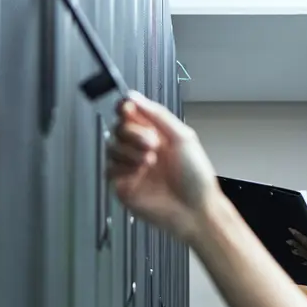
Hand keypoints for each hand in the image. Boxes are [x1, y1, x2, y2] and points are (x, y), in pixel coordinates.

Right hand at [106, 93, 220, 242]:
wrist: (195, 209)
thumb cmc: (196, 179)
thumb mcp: (183, 137)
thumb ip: (158, 114)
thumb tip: (134, 97)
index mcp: (157, 135)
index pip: (131, 114)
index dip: (125, 108)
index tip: (127, 108)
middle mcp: (142, 149)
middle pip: (119, 127)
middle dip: (133, 132)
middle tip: (151, 144)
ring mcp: (132, 167)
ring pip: (111, 146)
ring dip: (130, 150)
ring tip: (149, 161)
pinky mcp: (123, 184)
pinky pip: (109, 168)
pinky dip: (123, 167)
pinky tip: (140, 172)